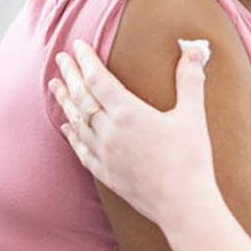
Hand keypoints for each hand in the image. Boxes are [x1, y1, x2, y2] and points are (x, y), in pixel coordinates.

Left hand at [50, 39, 222, 227]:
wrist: (183, 204)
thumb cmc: (190, 158)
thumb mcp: (193, 115)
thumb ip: (190, 80)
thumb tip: (194, 50)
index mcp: (129, 113)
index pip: (99, 80)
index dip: (87, 61)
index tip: (79, 46)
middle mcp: (109, 132)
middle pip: (82, 97)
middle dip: (71, 75)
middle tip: (61, 58)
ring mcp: (104, 154)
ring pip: (76, 122)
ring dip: (65, 101)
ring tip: (55, 85)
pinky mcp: (106, 173)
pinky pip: (80, 149)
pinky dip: (71, 134)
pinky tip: (67, 127)